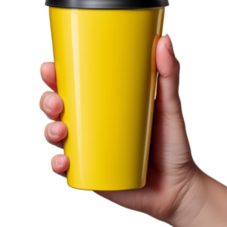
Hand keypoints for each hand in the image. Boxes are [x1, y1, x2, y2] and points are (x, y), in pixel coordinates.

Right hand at [39, 32, 207, 223]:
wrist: (179, 187)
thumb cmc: (172, 143)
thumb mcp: (169, 105)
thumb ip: (168, 74)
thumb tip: (164, 39)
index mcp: (101, 104)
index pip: (70, 85)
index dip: (54, 75)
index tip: (50, 67)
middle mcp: (88, 126)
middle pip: (56, 109)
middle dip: (47, 102)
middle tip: (56, 102)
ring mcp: (87, 151)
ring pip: (55, 137)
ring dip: (49, 131)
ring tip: (61, 132)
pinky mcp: (89, 175)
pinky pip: (65, 170)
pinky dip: (57, 165)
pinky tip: (63, 162)